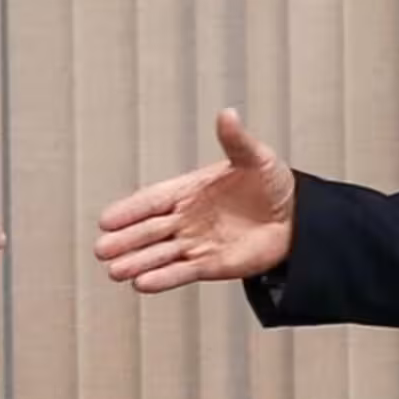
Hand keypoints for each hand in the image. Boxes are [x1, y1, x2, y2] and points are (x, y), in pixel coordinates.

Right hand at [94, 109, 294, 292]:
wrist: (297, 219)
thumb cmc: (273, 184)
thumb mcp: (256, 158)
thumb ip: (237, 141)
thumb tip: (228, 114)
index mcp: (188, 190)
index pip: (152, 201)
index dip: (130, 210)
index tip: (107, 220)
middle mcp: (186, 218)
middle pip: (149, 230)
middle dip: (126, 240)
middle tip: (102, 249)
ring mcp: (196, 243)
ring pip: (160, 254)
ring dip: (138, 263)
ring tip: (115, 272)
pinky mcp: (210, 264)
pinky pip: (182, 272)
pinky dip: (163, 279)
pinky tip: (142, 284)